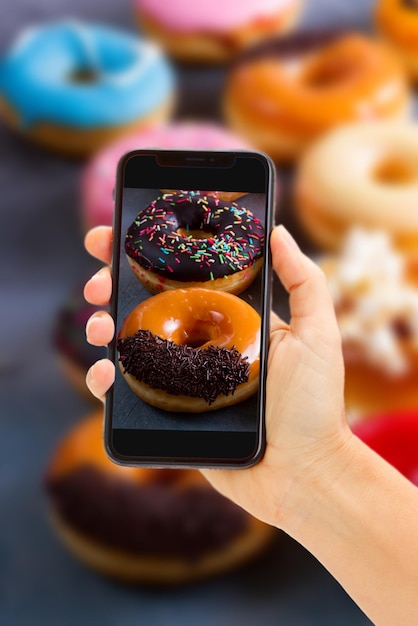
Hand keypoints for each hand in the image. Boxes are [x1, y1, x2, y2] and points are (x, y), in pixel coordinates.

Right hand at [84, 224, 351, 529]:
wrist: (302, 473)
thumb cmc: (314, 404)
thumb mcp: (317, 333)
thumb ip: (303, 279)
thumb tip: (277, 229)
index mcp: (229, 319)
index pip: (182, 276)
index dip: (149, 255)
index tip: (118, 235)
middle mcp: (200, 344)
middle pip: (146, 305)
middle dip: (113, 285)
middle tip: (98, 280)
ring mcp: (180, 378)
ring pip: (129, 344)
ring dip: (102, 325)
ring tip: (98, 324)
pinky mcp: (167, 413)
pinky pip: (126, 392)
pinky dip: (105, 380)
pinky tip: (104, 371)